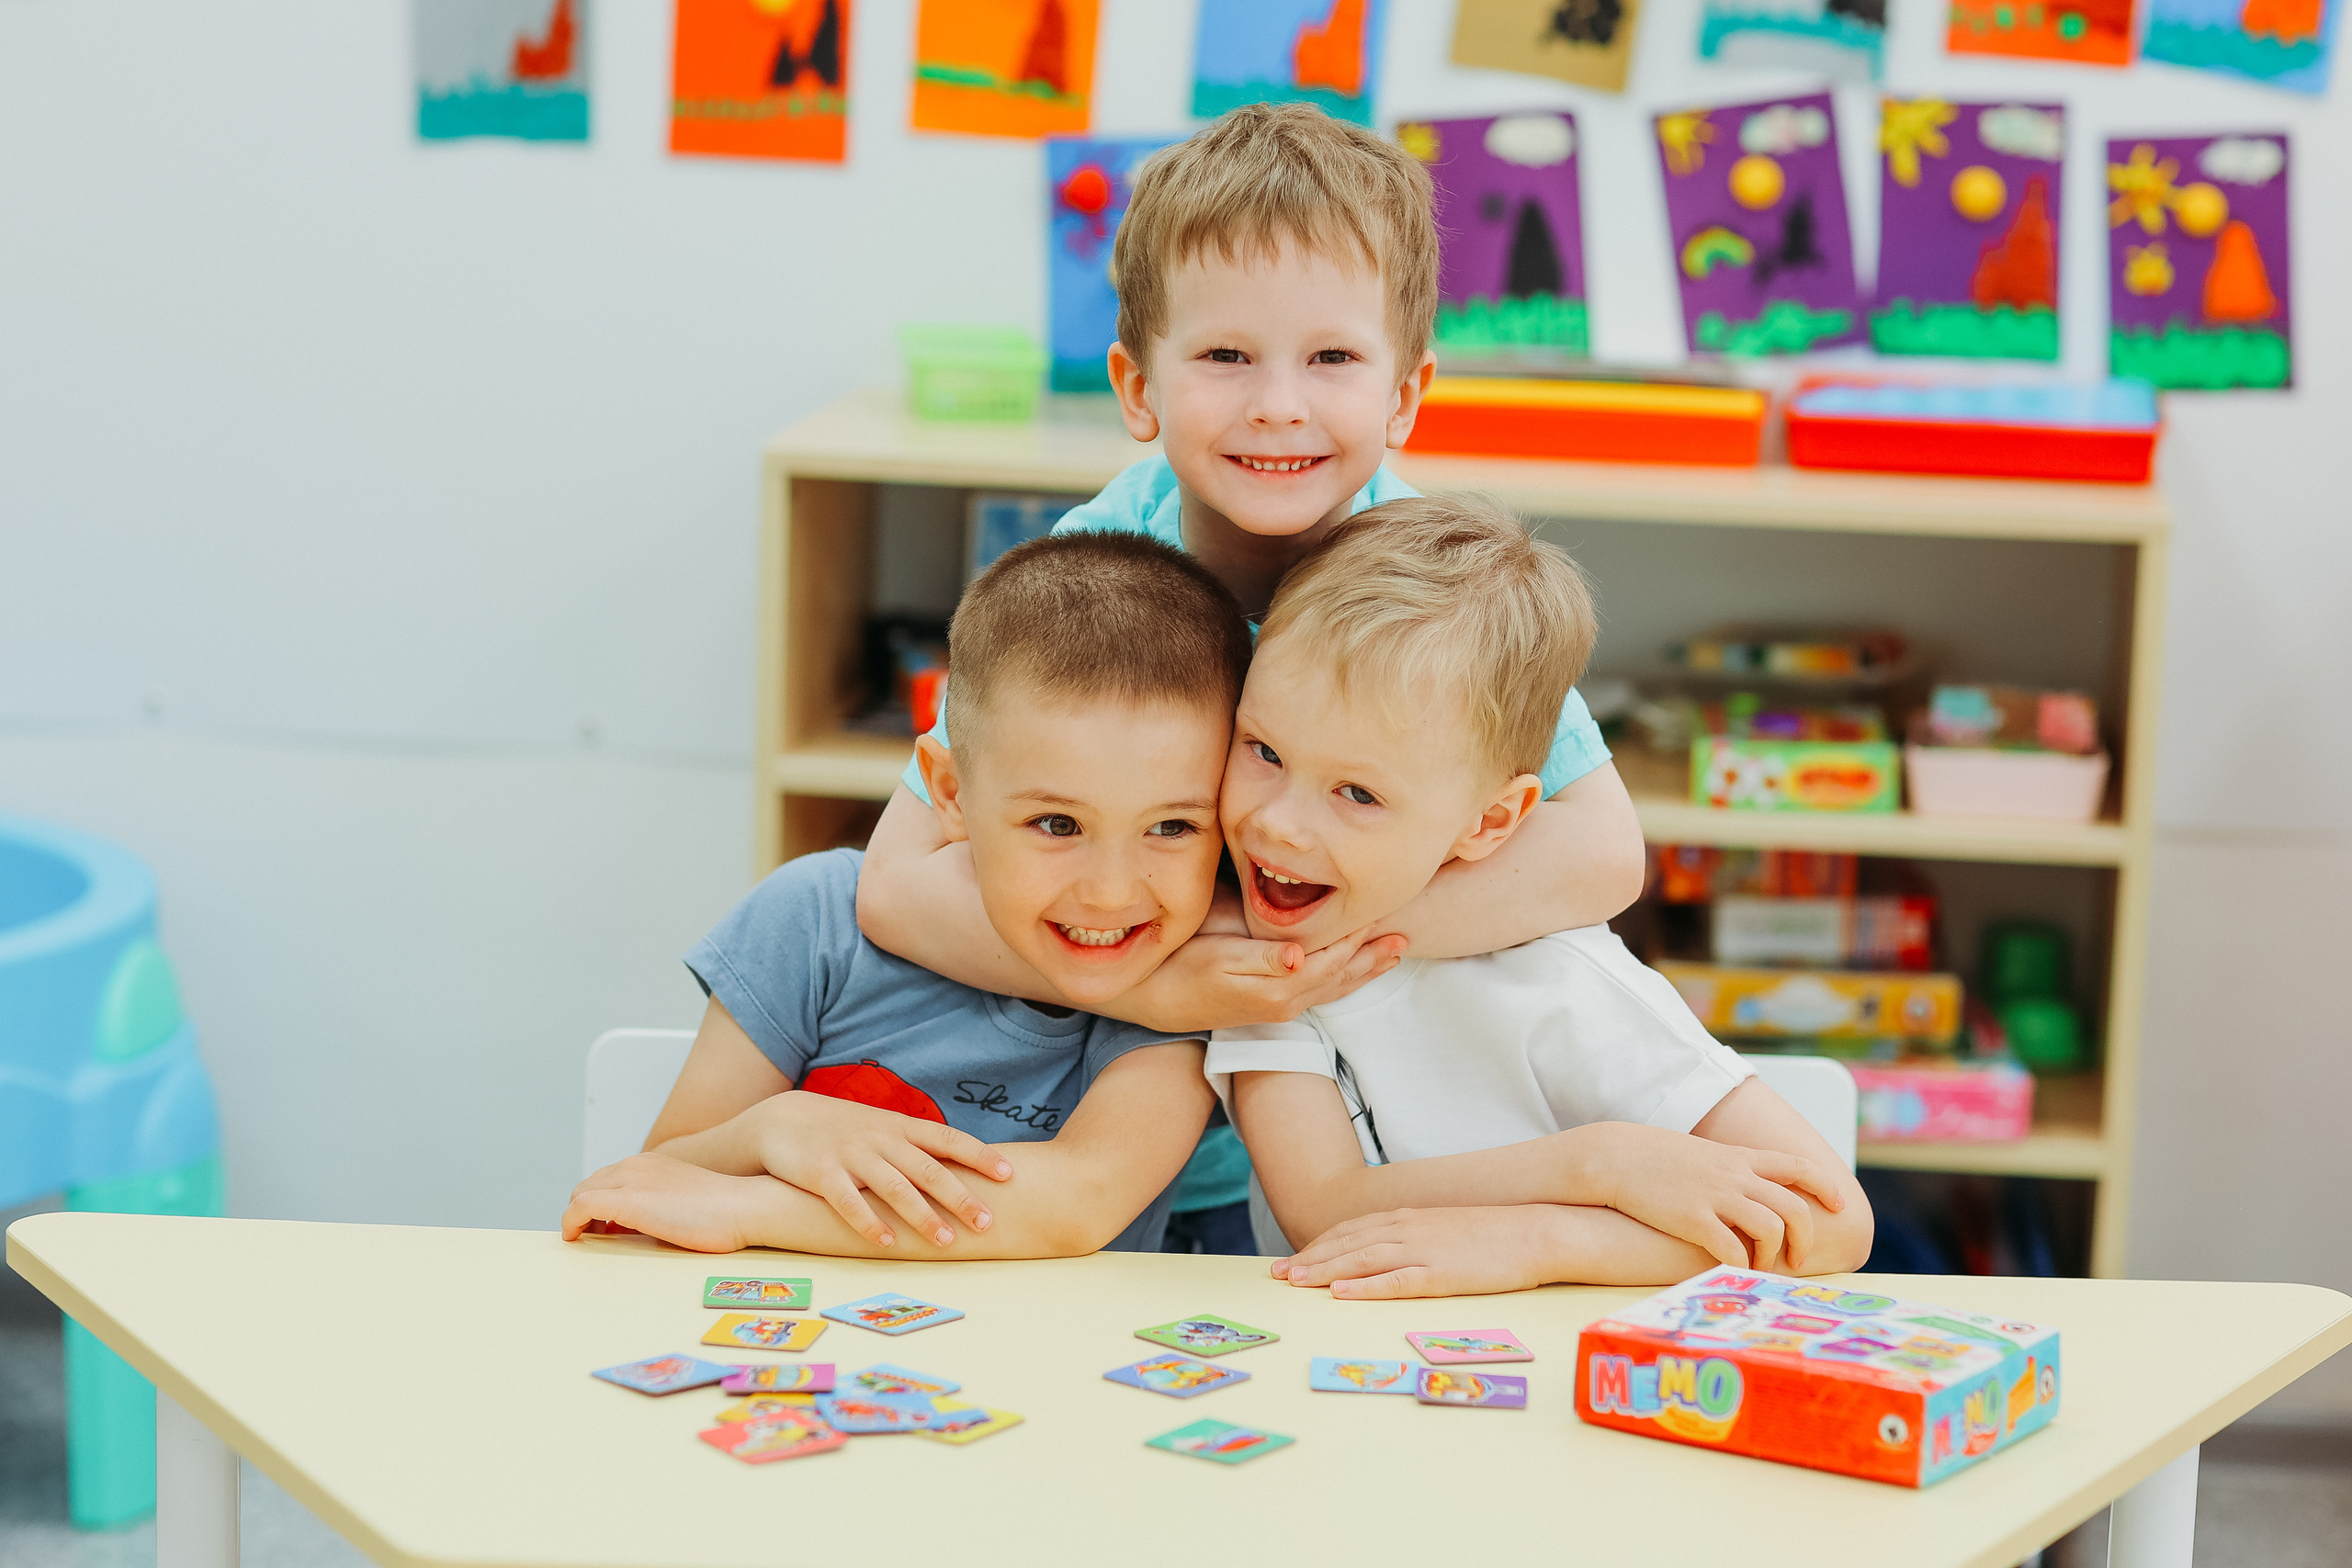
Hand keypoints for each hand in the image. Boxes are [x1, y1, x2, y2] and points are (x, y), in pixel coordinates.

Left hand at [563, 1154, 766, 1252]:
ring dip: (576, 1215)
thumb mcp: (685, 1199)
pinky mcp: (628, 1201)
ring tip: (583, 1238)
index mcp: (652, 1163)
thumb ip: (661, 1204)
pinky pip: (581, 1207)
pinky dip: (572, 1222)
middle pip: (590, 1184)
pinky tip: (576, 1238)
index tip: (602, 1225)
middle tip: (590, 1234)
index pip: (609, 1178)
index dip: (599, 1202)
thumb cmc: (726, 1211)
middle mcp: (637, 1165)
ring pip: (581, 1193)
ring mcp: (631, 1180)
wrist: (744, 1207)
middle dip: (584, 1208)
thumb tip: (642, 1224)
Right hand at [744, 1092, 1011, 1248]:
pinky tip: (888, 1241)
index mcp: (900, 1127)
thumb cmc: (842, 1130)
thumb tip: (960, 1170)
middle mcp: (881, 1139)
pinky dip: (870, 1222)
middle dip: (960, 1196)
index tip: (1009, 1174)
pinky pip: (849, 1201)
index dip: (980, 1155)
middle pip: (928, 1169)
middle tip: (988, 1221)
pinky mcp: (822, 1174)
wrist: (782, 1119)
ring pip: (894, 1187)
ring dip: (922, 1215)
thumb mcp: (882, 1128)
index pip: (948, 1139)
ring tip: (947, 1240)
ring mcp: (852, 1156)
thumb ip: (915, 1147)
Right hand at [1116, 923, 1408, 1032]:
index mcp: (1278, 987)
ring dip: (1366, 968)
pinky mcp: (1273, 1004)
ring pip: (1336, 986)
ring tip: (1393, 952)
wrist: (1156, 1001)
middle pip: (1342, 975)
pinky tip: (1351, 970)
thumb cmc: (1182, 969)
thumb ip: (1260, 957)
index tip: (1382, 908)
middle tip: (1403, 934)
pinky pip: (1322, 991)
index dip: (1357, 933)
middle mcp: (1287, 1001)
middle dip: (1373, 954)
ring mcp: (1282, 1006)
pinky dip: (1345, 977)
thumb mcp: (1216, 957)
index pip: (1331, 956)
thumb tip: (1296, 955)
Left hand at [1272, 1206, 1562, 1298]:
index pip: (1351, 1230)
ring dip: (1324, 1271)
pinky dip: (1365, 1286)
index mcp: (1408, 1217)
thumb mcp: (1444, 1228)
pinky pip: (1395, 1282)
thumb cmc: (1493, 1234)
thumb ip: (1413, 1236)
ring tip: (1295, 1282)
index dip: (1319, 1245)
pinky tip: (1341, 1293)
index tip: (1293, 1258)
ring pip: (1361, 1260)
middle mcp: (1408, 1229)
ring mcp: (1423, 1251)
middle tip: (1277, 1275)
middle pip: (1347, 1244)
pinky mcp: (1441, 1274)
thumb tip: (1385, 1251)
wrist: (1536, 1231)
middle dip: (1309, 1259)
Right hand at [1579, 1123, 1841, 1271]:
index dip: (1826, 1187)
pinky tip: (1733, 1271)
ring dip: (1775, 1255)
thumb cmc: (1654, 1158)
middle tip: (1797, 1259)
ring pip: (1771, 1229)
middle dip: (1805, 1238)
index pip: (1799, 1167)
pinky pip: (1732, 1249)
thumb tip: (1750, 1186)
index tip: (1838, 1204)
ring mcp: (1715, 1197)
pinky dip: (1741, 1266)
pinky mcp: (1693, 1219)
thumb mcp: (1702, 1153)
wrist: (1615, 1156)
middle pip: (1794, 1207)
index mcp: (1739, 1158)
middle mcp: (1735, 1176)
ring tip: (1763, 1268)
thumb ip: (1730, 1168)